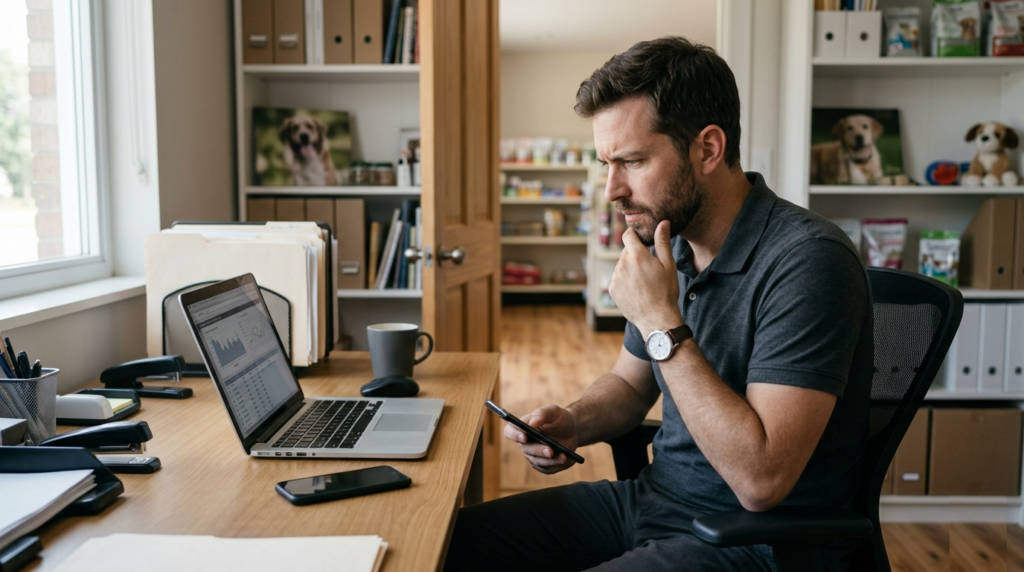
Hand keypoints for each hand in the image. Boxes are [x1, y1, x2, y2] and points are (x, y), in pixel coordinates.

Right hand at [503, 404, 579, 473]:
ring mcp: (533, 454)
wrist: (572, 430)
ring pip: (537, 461)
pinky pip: (547, 469)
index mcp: (523, 426)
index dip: (514, 435)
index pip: (510, 431)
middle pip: (526, 449)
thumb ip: (542, 414)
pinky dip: (557, 465)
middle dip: (539, 450)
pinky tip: (567, 460)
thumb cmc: (560, 418)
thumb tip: (532, 423)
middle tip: (551, 451)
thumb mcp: (553, 411)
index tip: (524, 436)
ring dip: (550, 461)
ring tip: (564, 456)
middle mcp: (525, 442)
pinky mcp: (543, 464)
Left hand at [609, 220, 682, 336]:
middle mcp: (622, 265)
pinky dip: (624, 281)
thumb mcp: (668, 265)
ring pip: (621, 265)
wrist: (656, 318)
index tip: (640, 240)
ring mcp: (615, 278)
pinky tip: (637, 290)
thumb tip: (663, 222)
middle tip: (648, 267)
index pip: (628, 235)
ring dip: (629, 268)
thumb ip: (662, 242)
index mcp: (637, 256)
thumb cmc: (666, 291)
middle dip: (635, 255)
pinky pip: (617, 279)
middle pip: (626, 252)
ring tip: (643, 282)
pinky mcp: (612, 289)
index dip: (634, 235)